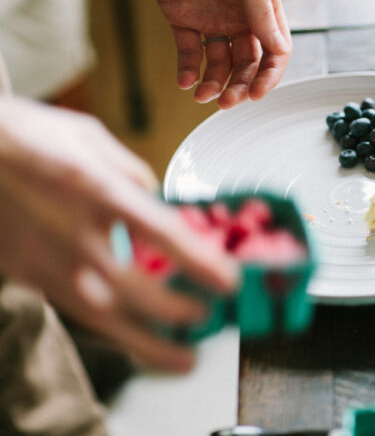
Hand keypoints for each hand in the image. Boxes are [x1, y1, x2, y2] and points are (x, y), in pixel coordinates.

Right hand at [0, 98, 236, 371]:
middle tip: (206, 315)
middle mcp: (72, 231)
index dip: (199, 261)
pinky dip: (110, 331)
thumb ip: (131, 173)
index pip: (161, 233)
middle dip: (176, 310)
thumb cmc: (29, 135)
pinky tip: (133, 340)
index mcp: (96, 189)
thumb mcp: (90, 138)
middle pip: (135, 288)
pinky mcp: (24, 273)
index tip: (229, 282)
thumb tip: (155, 198)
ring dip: (148, 343)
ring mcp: (45, 258)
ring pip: (103, 316)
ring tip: (182, 361)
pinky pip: (74, 313)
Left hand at [130, 0, 290, 108]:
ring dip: (214, 83)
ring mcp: (210, 18)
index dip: (268, 76)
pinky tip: (185, 81)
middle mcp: (239, 16)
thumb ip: (261, 9)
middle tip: (227, 102)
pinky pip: (188, 52)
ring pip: (219, 63)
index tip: (256, 94)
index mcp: (263, 6)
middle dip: (239, 86)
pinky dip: (187, 70)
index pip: (274, 51)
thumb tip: (278, 50)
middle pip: (246, 64)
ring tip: (203, 95)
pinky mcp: (181, 16)